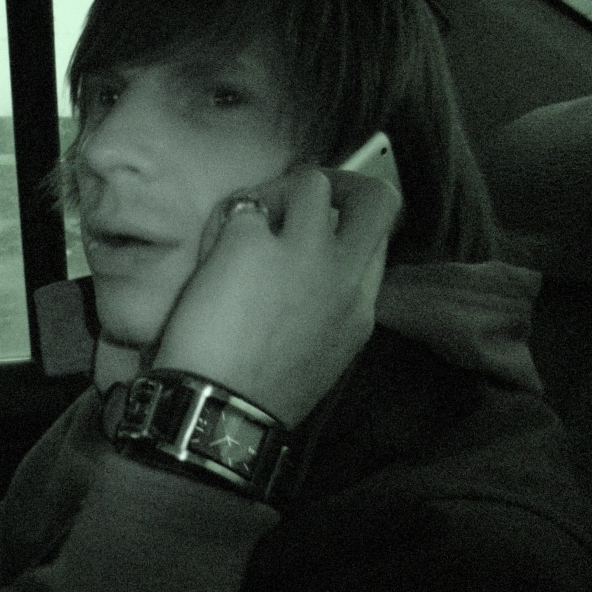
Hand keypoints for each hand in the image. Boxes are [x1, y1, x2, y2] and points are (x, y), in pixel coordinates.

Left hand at [153, 167, 400, 427]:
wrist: (218, 408)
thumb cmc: (258, 394)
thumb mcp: (321, 356)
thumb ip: (328, 307)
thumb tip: (312, 271)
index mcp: (361, 310)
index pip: (379, 242)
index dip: (351, 225)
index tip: (326, 225)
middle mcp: (342, 274)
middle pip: (375, 197)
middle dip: (343, 183)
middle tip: (307, 192)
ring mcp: (301, 252)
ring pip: (310, 182)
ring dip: (280, 192)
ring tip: (251, 219)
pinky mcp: (249, 241)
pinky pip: (244, 205)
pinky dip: (226, 220)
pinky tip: (212, 246)